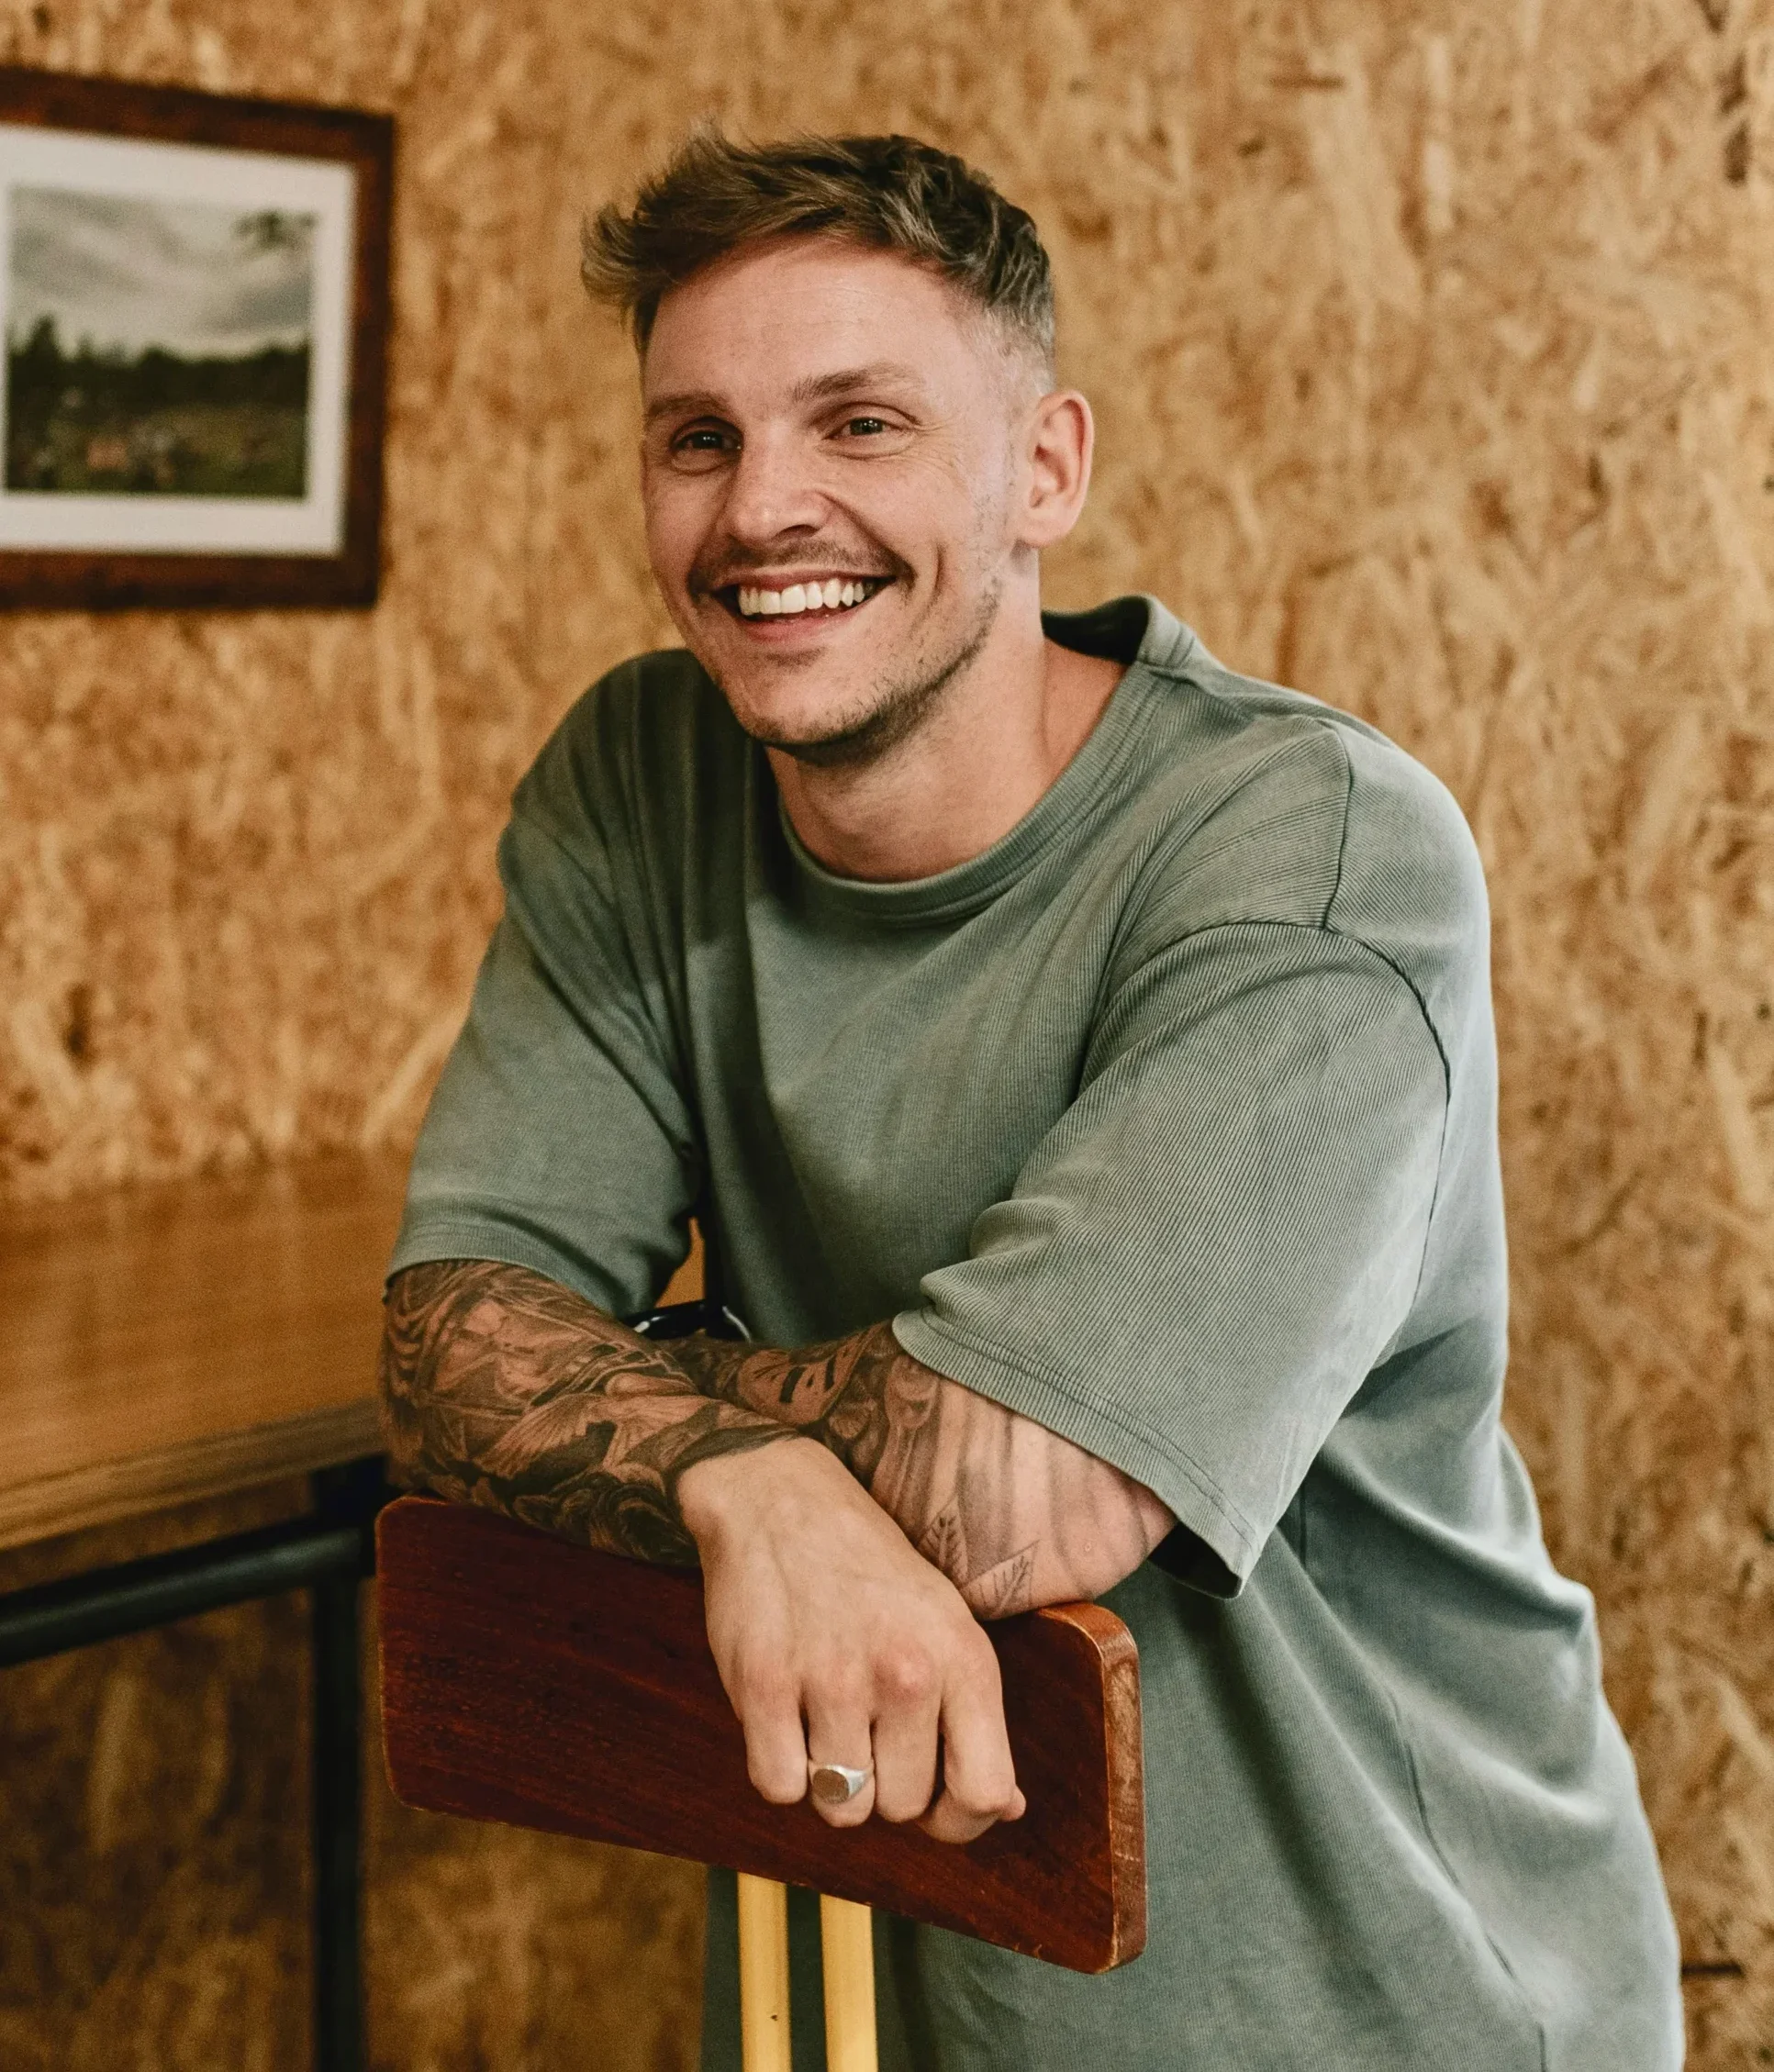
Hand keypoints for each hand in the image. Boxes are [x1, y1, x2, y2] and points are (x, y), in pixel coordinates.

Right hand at [678, 1437, 1025, 1843]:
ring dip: (829, 1777)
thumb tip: (1009, 1808)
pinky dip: (778, 1764)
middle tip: (864, 1725)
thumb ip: (976, 1719)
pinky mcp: (765, 1684)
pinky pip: (778, 1787)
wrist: (779, 1497)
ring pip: (841, 1807)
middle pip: (902, 1808)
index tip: (935, 1802)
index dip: (961, 1820)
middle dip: (883, 1783)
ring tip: (825, 1715)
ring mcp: (833, 1679)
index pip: (985, 1792)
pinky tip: (785, 1713)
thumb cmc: (870, 1572)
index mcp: (964, 1656)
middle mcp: (906, 1671)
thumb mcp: (945, 1624)